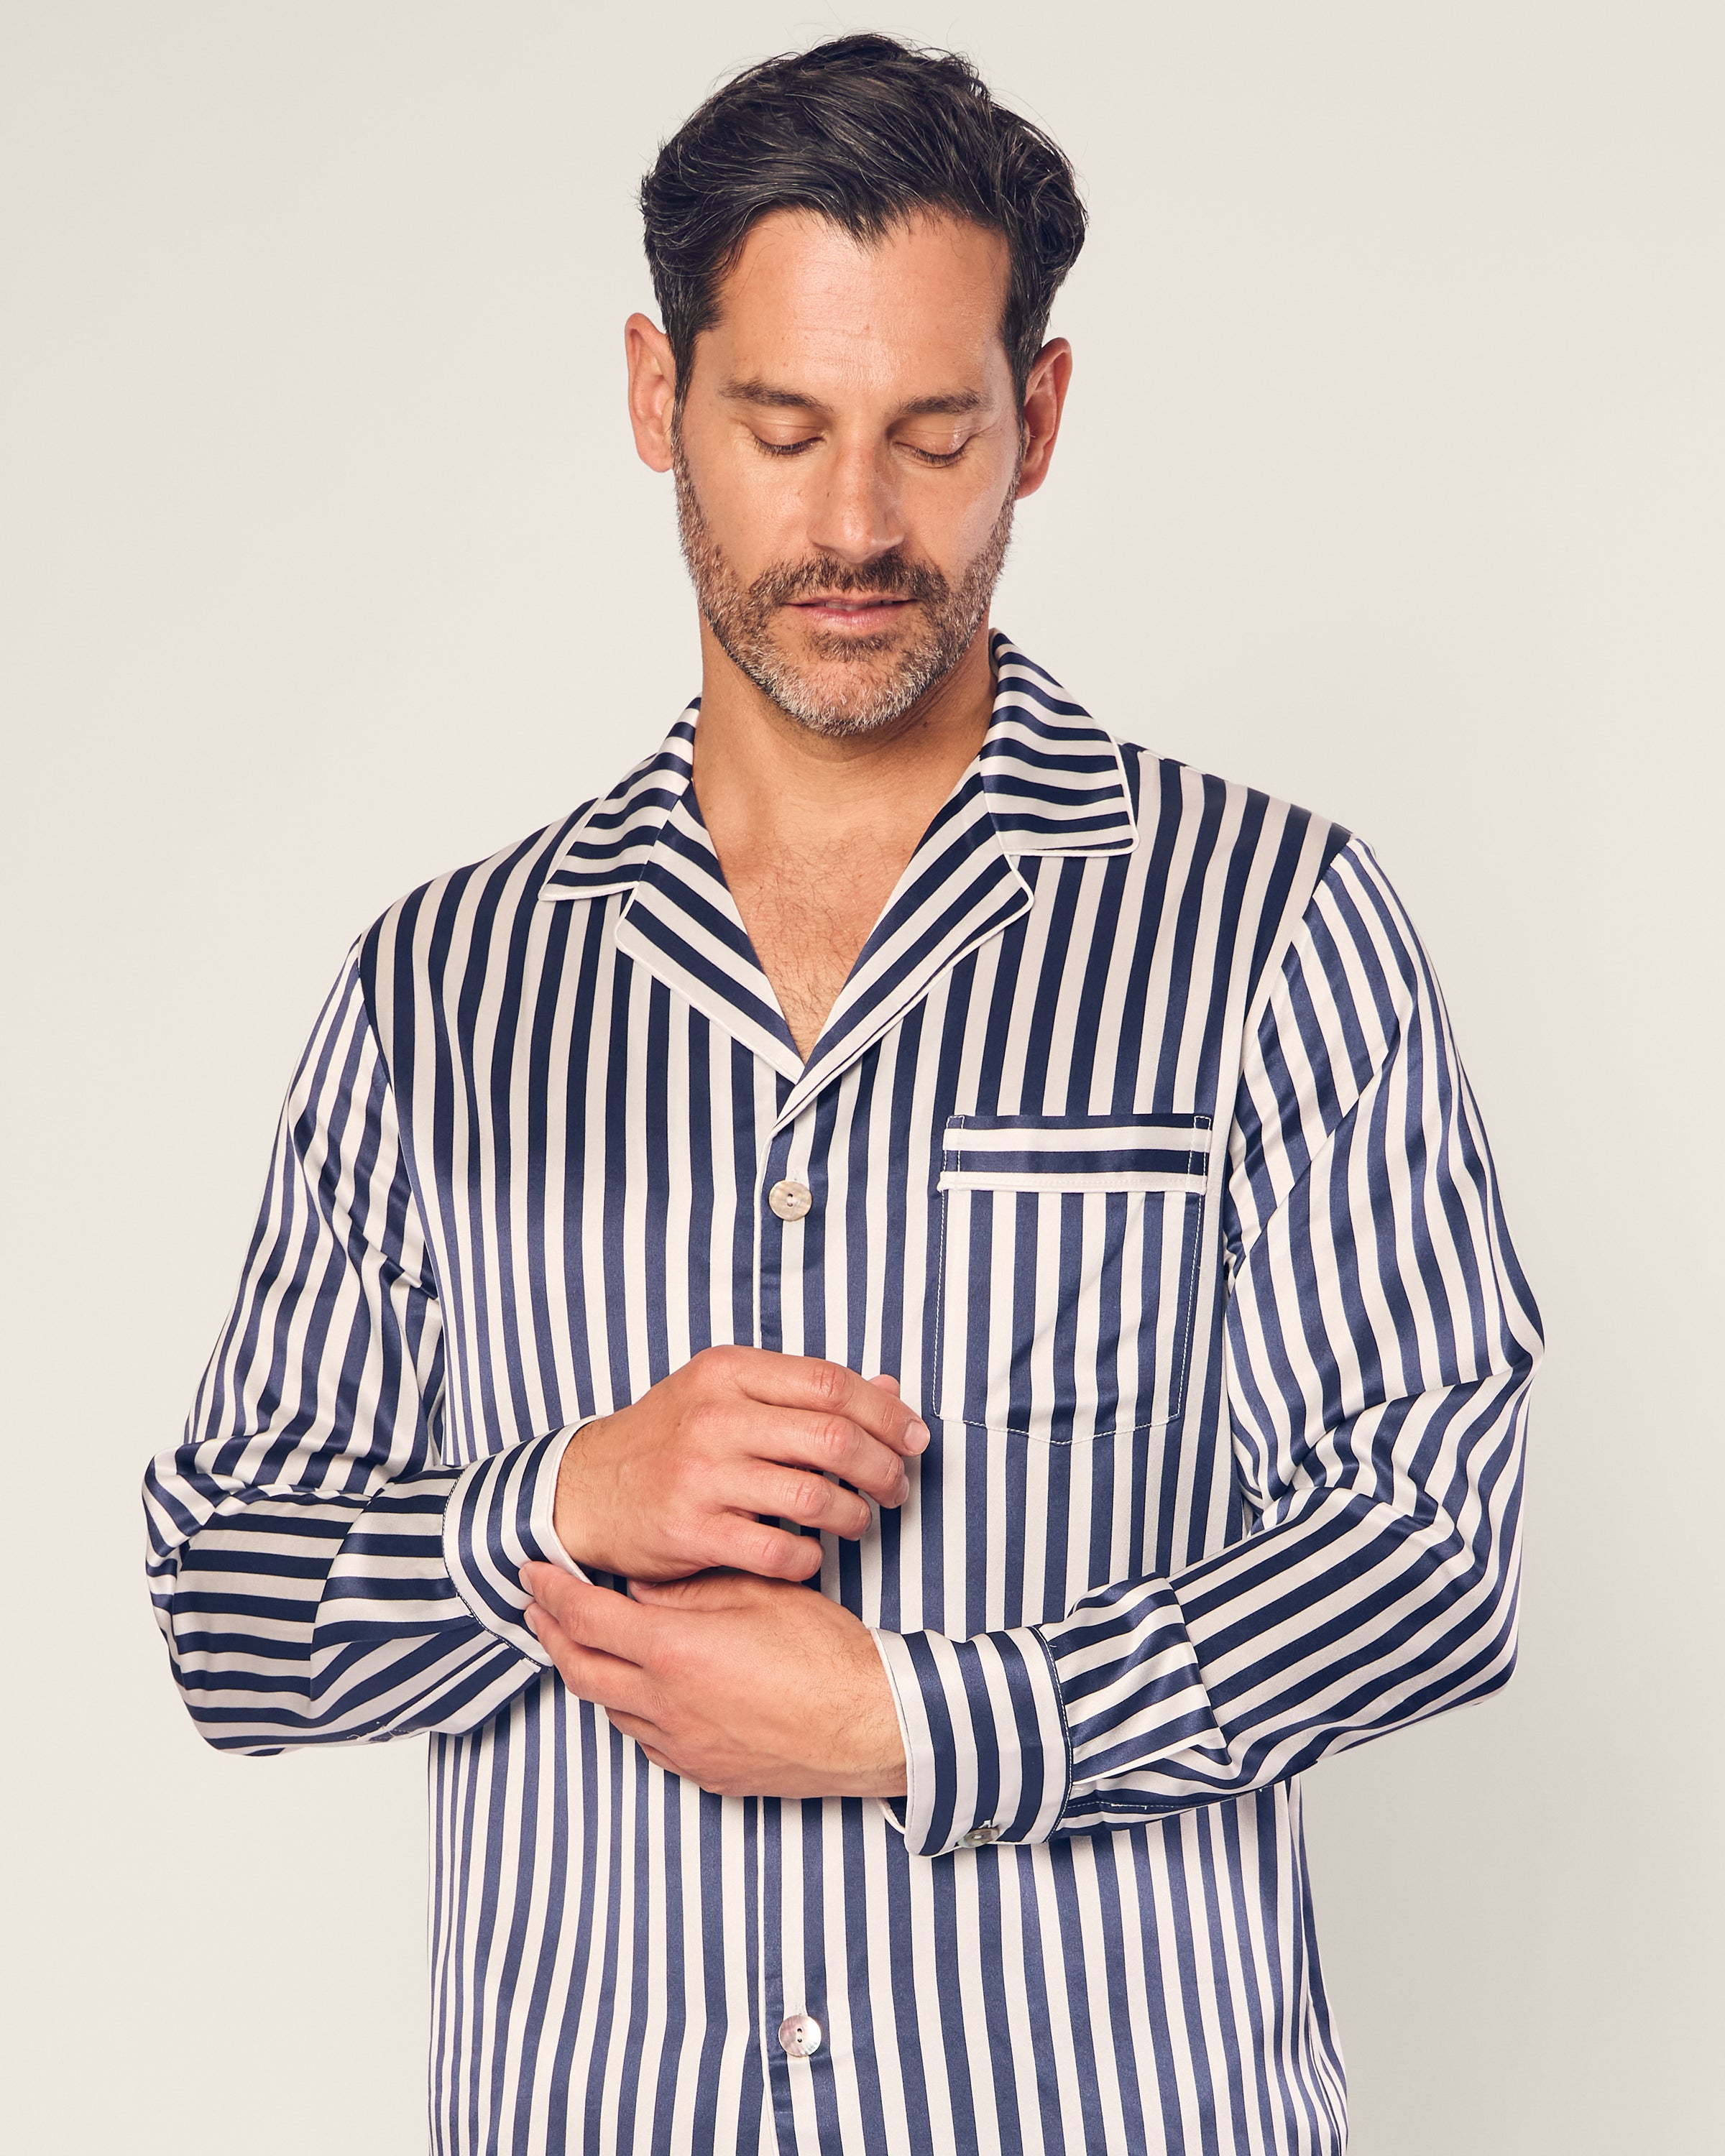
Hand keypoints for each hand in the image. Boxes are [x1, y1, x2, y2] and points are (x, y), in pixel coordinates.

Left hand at [520, 1563, 907, 1799]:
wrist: (869, 1724)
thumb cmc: (825, 1653)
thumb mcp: (757, 1593)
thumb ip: (690, 1588)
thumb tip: (643, 1588)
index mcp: (673, 1652)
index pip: (587, 1618)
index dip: (551, 1593)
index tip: (533, 1571)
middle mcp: (665, 1705)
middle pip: (580, 1671)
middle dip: (551, 1636)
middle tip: (539, 1609)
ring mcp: (683, 1746)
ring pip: (611, 1710)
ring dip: (591, 1673)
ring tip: (588, 1644)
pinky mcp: (704, 1773)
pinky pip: (647, 1740)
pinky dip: (631, 1710)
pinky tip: (644, 1690)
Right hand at [551, 1346, 926, 1582]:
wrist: (586, 1489)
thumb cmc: (669, 1438)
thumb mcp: (727, 1394)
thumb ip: (803, 1392)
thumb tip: (889, 1391)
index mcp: (729, 1372)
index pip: (830, 1383)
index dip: (885, 1413)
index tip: (913, 1437)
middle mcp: (715, 1418)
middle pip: (833, 1438)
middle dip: (883, 1467)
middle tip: (896, 1487)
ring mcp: (701, 1476)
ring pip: (814, 1496)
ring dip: (855, 1514)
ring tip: (860, 1521)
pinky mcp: (691, 1531)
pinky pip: (778, 1549)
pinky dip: (810, 1556)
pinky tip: (812, 1553)